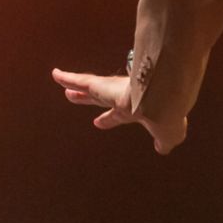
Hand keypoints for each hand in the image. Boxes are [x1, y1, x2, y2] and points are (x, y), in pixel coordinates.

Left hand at [51, 67, 187, 154]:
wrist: (163, 99)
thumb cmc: (167, 116)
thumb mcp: (168, 135)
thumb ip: (164, 141)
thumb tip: (163, 148)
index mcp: (133, 111)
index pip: (117, 115)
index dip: (107, 119)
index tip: (97, 122)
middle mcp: (120, 97)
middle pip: (98, 97)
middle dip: (86, 98)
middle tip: (72, 96)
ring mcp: (110, 90)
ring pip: (87, 85)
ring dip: (74, 84)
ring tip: (59, 79)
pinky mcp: (101, 85)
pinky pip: (80, 80)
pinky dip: (67, 78)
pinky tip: (54, 74)